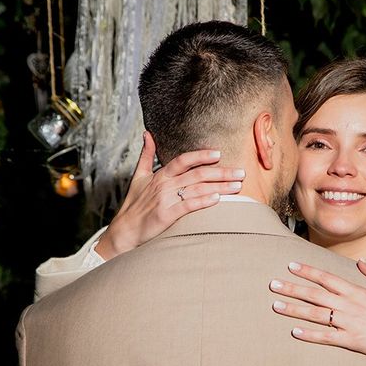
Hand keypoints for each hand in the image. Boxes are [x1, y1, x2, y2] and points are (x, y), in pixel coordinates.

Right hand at [96, 132, 245, 259]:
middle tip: (241, 172)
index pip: (183, 160)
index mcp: (160, 175)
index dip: (201, 156)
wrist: (124, 231)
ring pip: (197, 189)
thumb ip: (146, 155)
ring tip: (237, 186)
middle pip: (197, 174)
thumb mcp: (138, 177)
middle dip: (221, 172)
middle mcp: (164, 185)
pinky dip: (203, 202)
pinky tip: (218, 200)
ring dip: (220, 187)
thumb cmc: (134, 205)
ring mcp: (165, 200)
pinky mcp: (166, 215)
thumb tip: (148, 134)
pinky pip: (188, 206)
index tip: (218, 154)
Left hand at [269, 260, 365, 365]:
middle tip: (272, 284)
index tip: (291, 265)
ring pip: (315, 314)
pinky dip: (309, 334)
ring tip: (275, 305)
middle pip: (314, 294)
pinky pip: (326, 337)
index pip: (326, 277)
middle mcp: (349, 305)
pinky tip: (294, 331)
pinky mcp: (351, 341)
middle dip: (292, 288)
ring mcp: (349, 323)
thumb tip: (360, 262)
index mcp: (357, 291)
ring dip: (294, 309)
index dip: (307, 271)